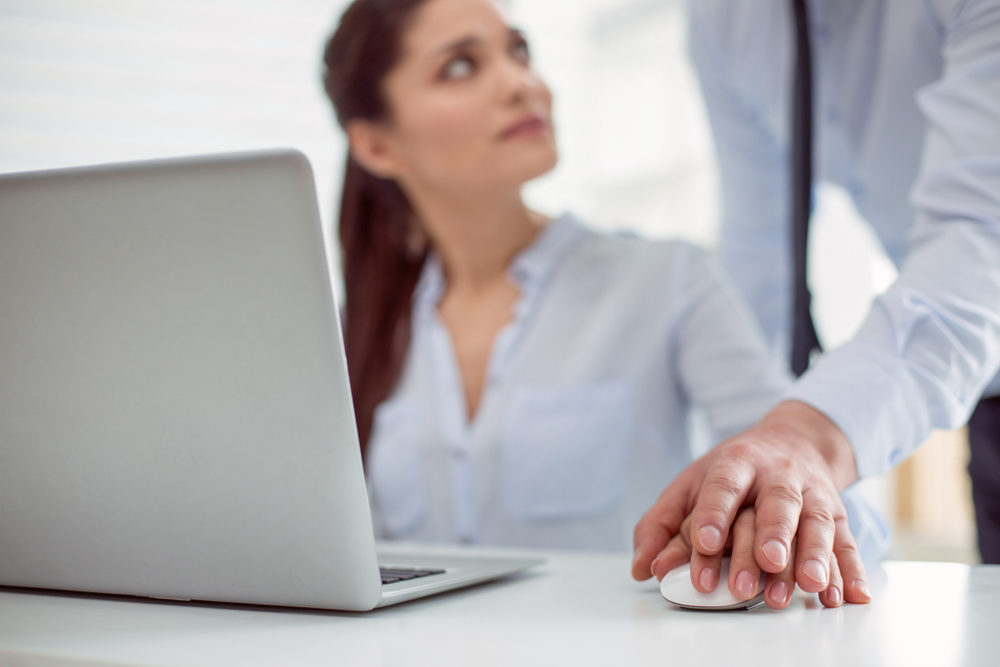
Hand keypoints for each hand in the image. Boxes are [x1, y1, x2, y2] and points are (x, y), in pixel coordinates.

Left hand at [632, 400, 871, 607]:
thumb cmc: (734, 473)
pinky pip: (846, 543)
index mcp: (736, 464)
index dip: (715, 514)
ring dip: (814, 555)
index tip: (706, 543)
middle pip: (776, 504)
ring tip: (808, 585)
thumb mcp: (692, 484)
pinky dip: (850, 571)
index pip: (723, 486)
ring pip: (816, 523)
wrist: (794, 440)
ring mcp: (812, 493)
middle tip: (766, 563)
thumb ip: (662, 524)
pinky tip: (848, 597)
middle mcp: (778, 475)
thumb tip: (643, 567)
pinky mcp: (839, 514)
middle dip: (771, 535)